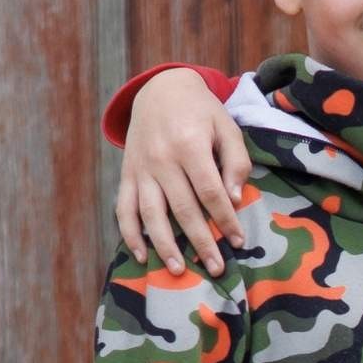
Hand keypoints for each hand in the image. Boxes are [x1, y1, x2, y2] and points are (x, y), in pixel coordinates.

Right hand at [115, 68, 250, 274]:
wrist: (160, 90)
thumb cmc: (202, 112)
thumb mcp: (227, 127)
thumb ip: (236, 161)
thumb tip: (235, 200)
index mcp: (189, 145)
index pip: (210, 192)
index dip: (225, 219)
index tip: (239, 241)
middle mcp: (162, 159)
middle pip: (183, 208)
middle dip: (201, 241)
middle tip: (217, 268)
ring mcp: (141, 169)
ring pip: (150, 214)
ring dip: (164, 245)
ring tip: (178, 271)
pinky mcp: (127, 175)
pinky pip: (123, 209)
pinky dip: (130, 234)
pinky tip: (142, 256)